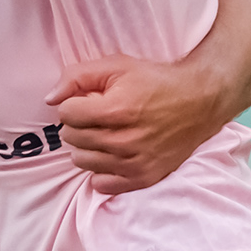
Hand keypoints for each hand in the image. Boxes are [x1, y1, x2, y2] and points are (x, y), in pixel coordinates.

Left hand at [47, 54, 224, 193]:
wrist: (200, 101)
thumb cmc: (156, 81)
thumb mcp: (116, 66)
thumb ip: (76, 76)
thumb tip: (49, 99)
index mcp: (116, 111)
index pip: (66, 114)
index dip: (75, 104)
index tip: (90, 100)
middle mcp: (123, 141)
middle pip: (71, 138)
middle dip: (80, 123)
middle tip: (100, 116)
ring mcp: (133, 163)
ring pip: (81, 160)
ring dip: (88, 146)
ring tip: (106, 133)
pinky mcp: (143, 178)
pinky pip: (101, 184)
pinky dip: (102, 169)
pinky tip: (114, 153)